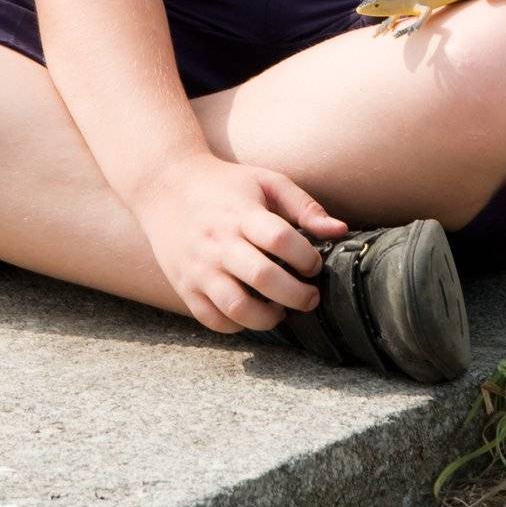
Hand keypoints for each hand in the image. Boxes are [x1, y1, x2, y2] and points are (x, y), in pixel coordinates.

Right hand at [130, 154, 349, 334]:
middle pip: (263, 278)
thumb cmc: (225, 184)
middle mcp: (219, 243)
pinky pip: (213, 320)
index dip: (306, 257)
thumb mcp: (265, 181)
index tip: (314, 264)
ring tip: (281, 310)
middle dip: (297, 295)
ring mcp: (199, 268)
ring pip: (237, 308)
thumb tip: (341, 231)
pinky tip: (251, 313)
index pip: (280, 240)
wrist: (164, 185)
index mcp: (241, 214)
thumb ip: (304, 205)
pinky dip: (237, 326)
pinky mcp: (185, 286)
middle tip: (310, 297)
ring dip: (268, 318)